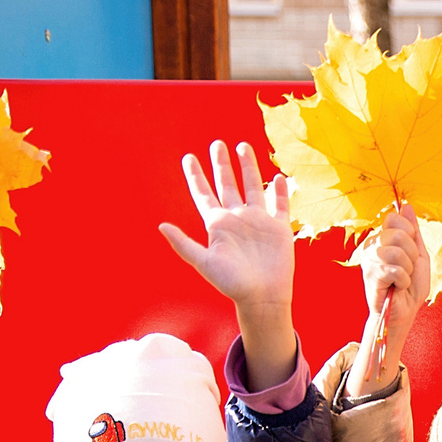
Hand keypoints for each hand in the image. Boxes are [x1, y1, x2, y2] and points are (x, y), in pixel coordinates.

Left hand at [160, 139, 297, 386]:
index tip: (189, 158)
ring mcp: (258, 222)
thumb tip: (161, 226)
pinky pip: (280, 205)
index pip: (204, 194)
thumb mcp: (204, 263)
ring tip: (242, 146)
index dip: (196, 176)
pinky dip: (281, 191)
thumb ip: (184, 244)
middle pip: (227, 185)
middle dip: (221, 165)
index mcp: (218, 224)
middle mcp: (237, 219)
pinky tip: (279, 177)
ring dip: (248, 168)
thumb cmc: (232, 283)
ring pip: (253, 187)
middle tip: (216, 144)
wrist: (262, 297)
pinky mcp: (278, 229)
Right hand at [352, 202, 428, 397]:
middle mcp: (373, 244)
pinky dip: (403, 280)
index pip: (396, 219)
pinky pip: (395, 269)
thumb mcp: (418, 255)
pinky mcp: (370, 274)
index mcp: (384, 237)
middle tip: (406, 270)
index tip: (410, 253)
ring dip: (407, 269)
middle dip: (411, 255)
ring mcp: (369, 258)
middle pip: (399, 234)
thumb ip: (413, 231)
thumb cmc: (410, 286)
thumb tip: (406, 205)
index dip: (410, 235)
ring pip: (397, 251)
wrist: (404, 311)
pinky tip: (396, 287)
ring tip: (401, 279)